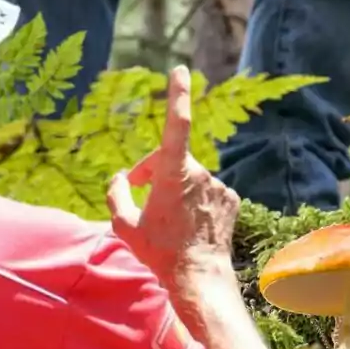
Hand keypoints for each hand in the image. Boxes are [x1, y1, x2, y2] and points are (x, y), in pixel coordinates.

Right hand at [106, 65, 240, 283]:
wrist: (198, 277)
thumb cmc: (158, 252)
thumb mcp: (124, 225)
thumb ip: (117, 195)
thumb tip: (120, 178)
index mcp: (173, 174)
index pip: (175, 126)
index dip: (177, 96)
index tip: (180, 71)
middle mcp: (200, 174)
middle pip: (172, 159)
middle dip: (155, 171)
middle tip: (140, 194)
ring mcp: (219, 186)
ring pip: (190, 177)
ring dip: (176, 188)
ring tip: (167, 219)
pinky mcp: (231, 198)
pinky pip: (208, 191)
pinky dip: (196, 200)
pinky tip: (189, 223)